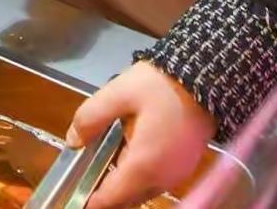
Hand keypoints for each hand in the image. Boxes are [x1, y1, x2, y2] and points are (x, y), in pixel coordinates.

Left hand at [67, 62, 216, 208]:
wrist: (204, 79)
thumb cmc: (159, 86)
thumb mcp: (119, 93)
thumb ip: (91, 117)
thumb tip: (72, 141)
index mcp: (143, 166)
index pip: (110, 200)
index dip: (89, 200)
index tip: (74, 191)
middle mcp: (161, 180)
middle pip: (126, 200)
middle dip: (104, 192)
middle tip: (83, 172)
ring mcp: (175, 176)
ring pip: (140, 192)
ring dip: (121, 183)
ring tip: (100, 161)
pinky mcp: (183, 167)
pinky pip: (154, 182)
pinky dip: (137, 176)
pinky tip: (124, 154)